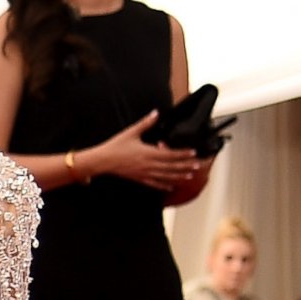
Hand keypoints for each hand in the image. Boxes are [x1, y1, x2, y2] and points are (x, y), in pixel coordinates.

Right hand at [86, 111, 205, 193]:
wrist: (102, 161)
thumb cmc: (116, 146)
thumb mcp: (131, 132)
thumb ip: (146, 123)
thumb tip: (156, 113)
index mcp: (148, 153)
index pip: (170, 154)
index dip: (183, 154)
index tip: (193, 152)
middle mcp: (148, 165)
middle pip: (171, 166)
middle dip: (186, 166)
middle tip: (198, 165)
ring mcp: (144, 173)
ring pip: (165, 176)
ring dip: (178, 176)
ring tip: (190, 176)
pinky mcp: (138, 178)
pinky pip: (154, 183)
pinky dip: (163, 185)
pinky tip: (171, 186)